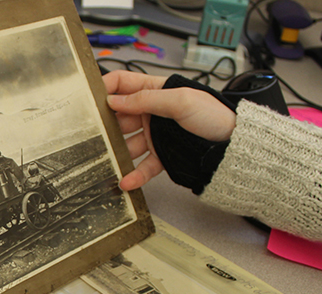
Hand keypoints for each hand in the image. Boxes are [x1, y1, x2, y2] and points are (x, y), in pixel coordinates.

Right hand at [103, 70, 235, 190]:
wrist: (232, 144)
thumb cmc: (214, 115)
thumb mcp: (180, 100)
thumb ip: (145, 99)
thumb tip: (114, 100)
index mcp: (155, 90)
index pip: (121, 84)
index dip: (104, 89)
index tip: (89, 99)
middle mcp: (151, 112)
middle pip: (118, 116)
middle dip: (105, 125)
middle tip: (91, 133)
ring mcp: (154, 135)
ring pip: (126, 144)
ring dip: (116, 152)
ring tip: (106, 160)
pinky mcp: (160, 155)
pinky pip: (142, 166)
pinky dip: (133, 175)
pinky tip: (125, 180)